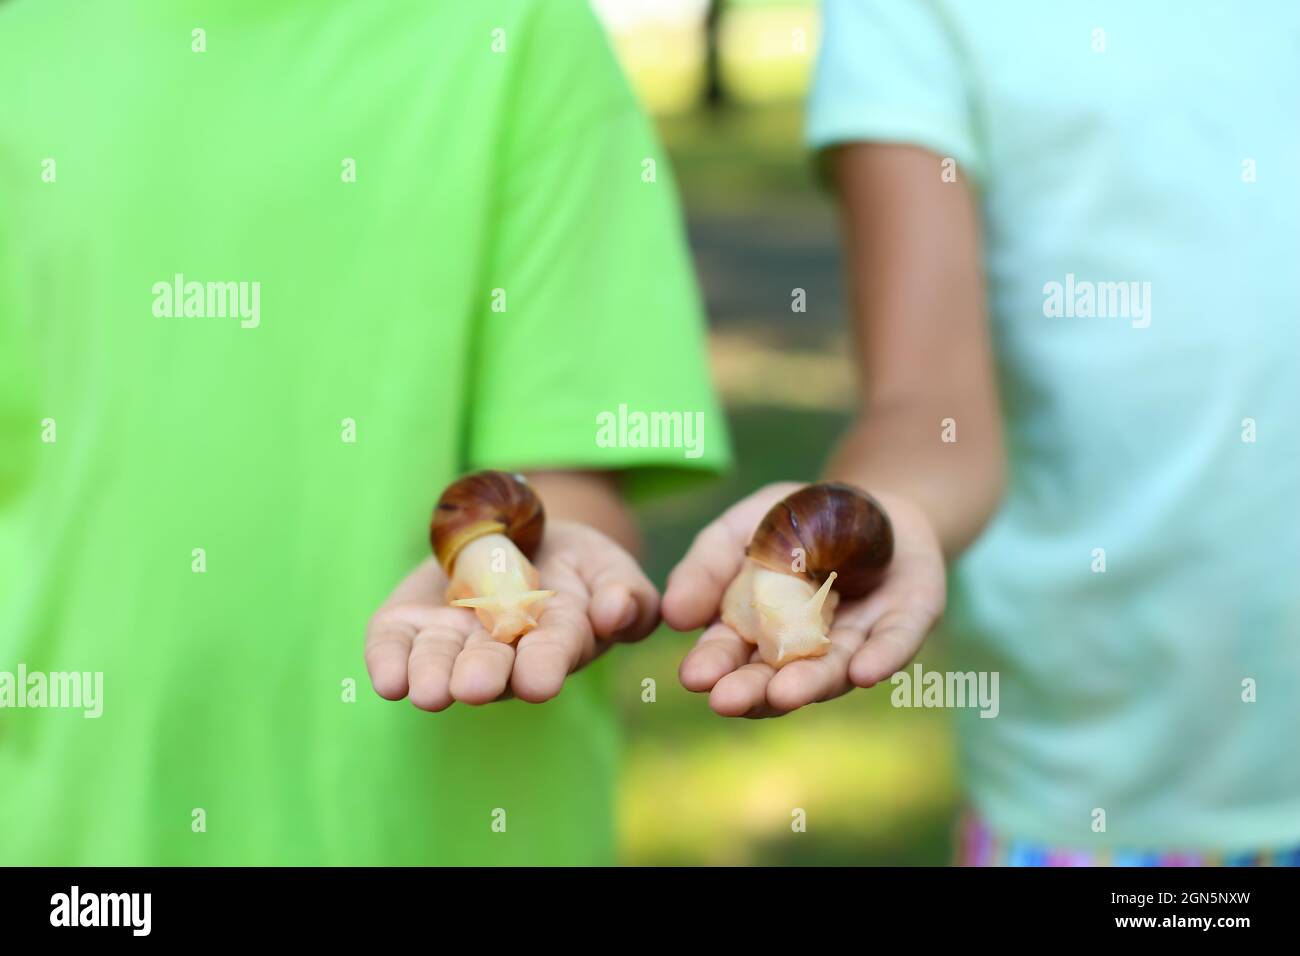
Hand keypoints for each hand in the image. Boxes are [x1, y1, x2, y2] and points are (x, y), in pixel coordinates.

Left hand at [365, 520, 658, 709]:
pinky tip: (388, 679)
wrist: (520, 537)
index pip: (550, 654)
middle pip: (490, 666)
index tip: (538, 682)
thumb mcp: (611, 567)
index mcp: (557, 639)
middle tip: (472, 687)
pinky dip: (388, 660)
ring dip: (432, 675)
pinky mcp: (409, 625)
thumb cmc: (577, 567)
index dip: (543, 666)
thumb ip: (626, 593)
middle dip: (481, 675)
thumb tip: (615, 612)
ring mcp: (453, 640)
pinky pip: (394, 645)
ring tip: (427, 692)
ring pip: (439, 661)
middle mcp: (501, 651)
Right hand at [663, 482, 944, 717]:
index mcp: (759, 631)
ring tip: (786, 693)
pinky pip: (896, 642)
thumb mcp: (739, 529)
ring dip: (809, 684)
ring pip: (833, 669)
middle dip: (753, 690)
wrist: (870, 500)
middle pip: (778, 677)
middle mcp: (807, 648)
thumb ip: (705, 566)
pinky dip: (882, 657)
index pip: (733, 654)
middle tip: (726, 701)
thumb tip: (672, 615)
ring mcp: (857, 638)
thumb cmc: (793, 520)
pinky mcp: (907, 620)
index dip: (715, 665)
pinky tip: (865, 672)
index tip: (694, 676)